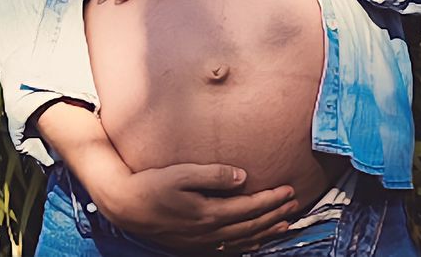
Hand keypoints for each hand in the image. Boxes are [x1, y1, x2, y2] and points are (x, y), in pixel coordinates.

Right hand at [92, 163, 299, 251]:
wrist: (126, 206)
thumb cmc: (151, 184)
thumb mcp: (181, 173)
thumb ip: (213, 174)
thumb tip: (243, 176)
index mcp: (210, 213)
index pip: (250, 207)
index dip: (272, 199)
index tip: (288, 190)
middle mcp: (210, 232)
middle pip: (252, 225)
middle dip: (276, 214)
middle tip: (295, 204)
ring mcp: (202, 242)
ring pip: (244, 239)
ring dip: (267, 231)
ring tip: (285, 224)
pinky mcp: (194, 245)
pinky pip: (229, 248)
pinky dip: (248, 244)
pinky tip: (255, 240)